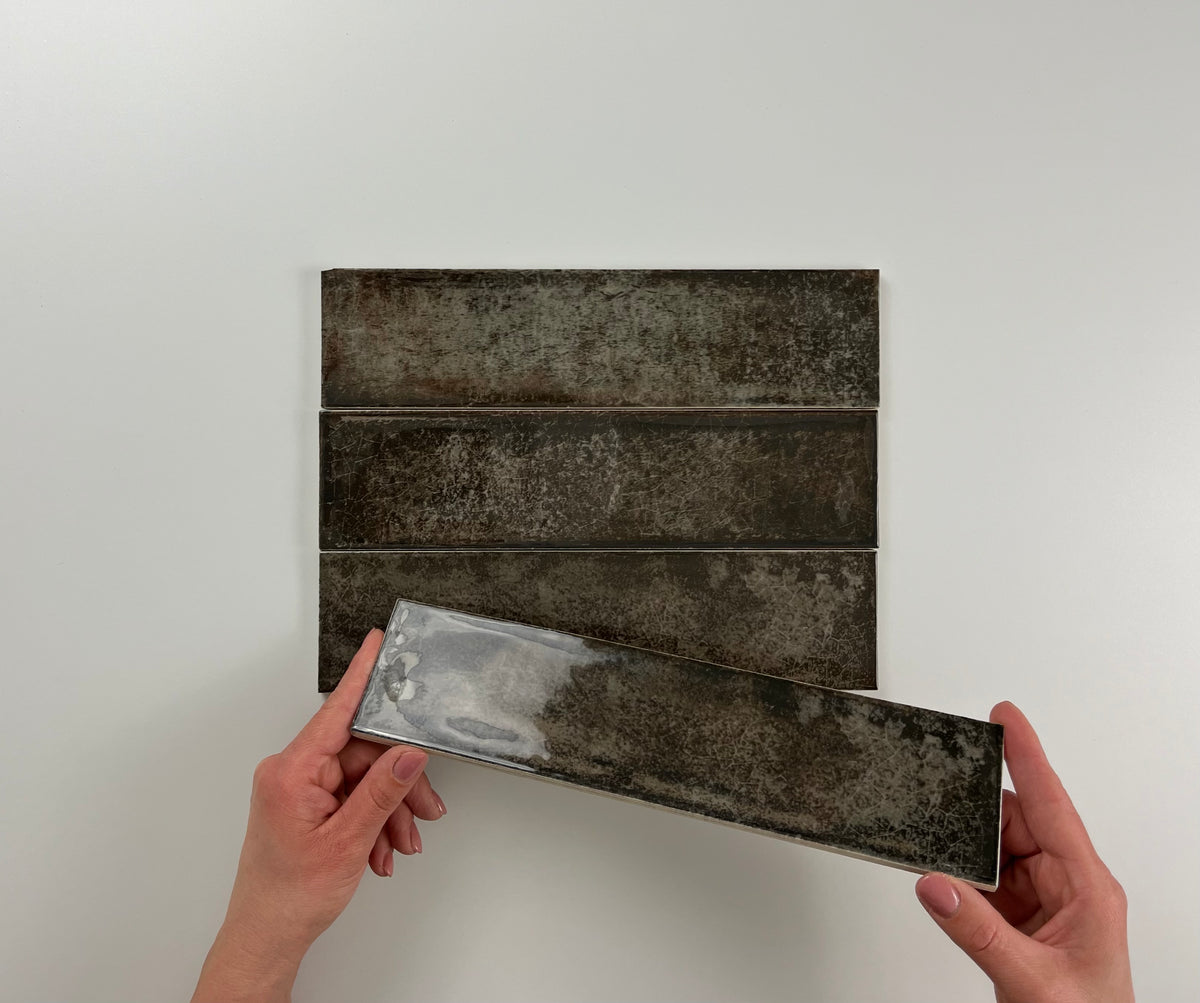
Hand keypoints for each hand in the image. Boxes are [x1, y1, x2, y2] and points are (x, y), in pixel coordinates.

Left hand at [193, 629, 445, 1002]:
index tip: (379, 644)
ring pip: (363, 779)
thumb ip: (383, 791)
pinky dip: (375, 820)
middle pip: (362, 753)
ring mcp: (299, 789)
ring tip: (402, 843)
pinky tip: (385, 848)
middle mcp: (292, 772)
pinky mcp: (306, 804)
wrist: (267, 937)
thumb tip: (411, 752)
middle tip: (427, 808)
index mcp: (291, 771)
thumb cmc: (289, 896)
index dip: (363, 677)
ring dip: (390, 810)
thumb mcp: (348, 841)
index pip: (337, 711)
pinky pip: (352, 797)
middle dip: (399, 783)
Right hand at [915, 701, 1132, 1002]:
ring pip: (994, 853)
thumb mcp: (1031, 980)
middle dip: (976, 809)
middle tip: (939, 786)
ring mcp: (1043, 905)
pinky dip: (960, 880)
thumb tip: (935, 884)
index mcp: (1087, 889)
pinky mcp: (1020, 925)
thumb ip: (978, 932)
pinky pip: (984, 884)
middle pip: (1015, 824)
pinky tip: (944, 881)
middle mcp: (1067, 889)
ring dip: (965, 852)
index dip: (1027, 756)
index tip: (1005, 716)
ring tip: (934, 844)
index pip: (1052, 806)